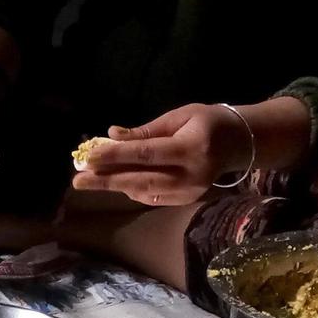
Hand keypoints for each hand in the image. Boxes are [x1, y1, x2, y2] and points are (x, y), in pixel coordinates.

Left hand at [70, 104, 252, 205]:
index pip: (147, 154)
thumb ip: (146, 131)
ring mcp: (191, 192)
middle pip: (142, 180)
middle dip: (107, 180)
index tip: (89, 157)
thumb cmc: (207, 122)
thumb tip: (111, 136)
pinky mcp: (187, 200)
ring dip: (114, 185)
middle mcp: (193, 175)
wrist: (240, 143)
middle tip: (77, 180)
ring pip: (144, 191)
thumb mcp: (178, 117)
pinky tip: (114, 181)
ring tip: (88, 179)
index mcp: (192, 148)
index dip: (116, 157)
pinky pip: (152, 197)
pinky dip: (131, 189)